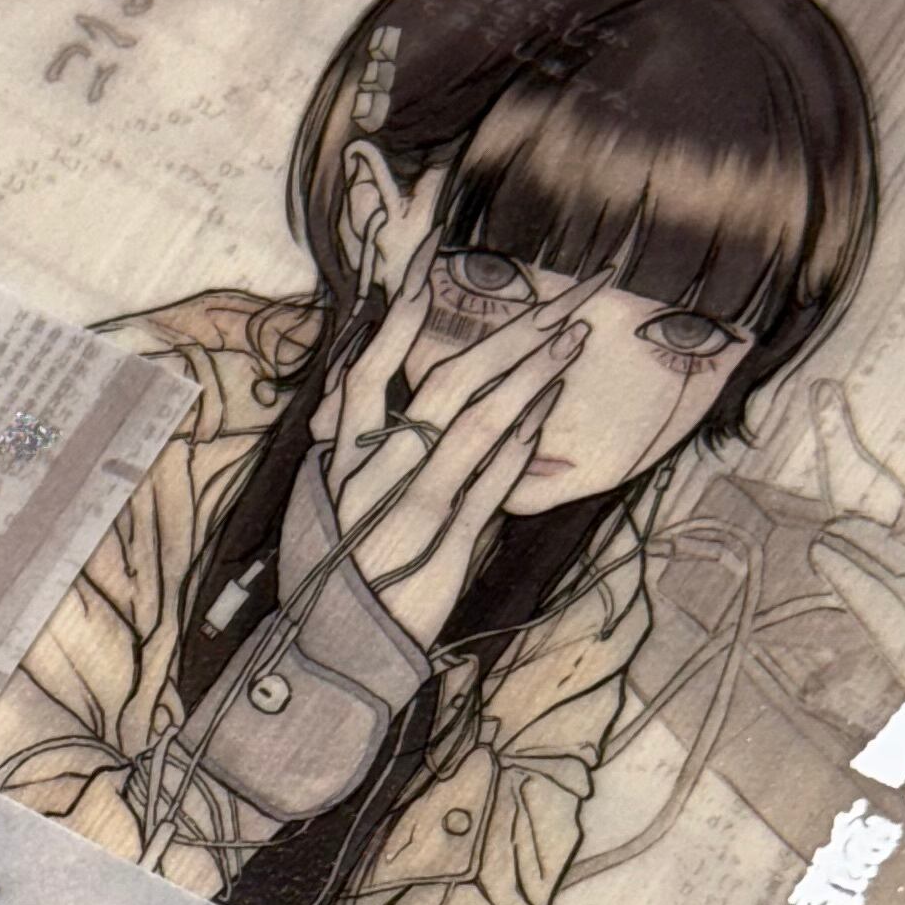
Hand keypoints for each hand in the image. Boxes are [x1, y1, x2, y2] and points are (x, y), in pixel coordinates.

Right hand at [316, 180, 608, 651]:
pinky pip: (488, 479)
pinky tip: (548, 403)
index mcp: (342, 455)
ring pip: (476, 421)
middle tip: (565, 294)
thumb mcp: (329, 502)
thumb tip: (366, 384)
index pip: (372, 364)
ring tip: (574, 336)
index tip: (434, 250)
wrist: (332, 654)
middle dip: (511, 331)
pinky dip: (519, 440)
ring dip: (530, 374)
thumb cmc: (337, 575)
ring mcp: (409, 504)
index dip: (405, 306)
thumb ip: (351, 443)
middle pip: (446, 381)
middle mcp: (372, 470)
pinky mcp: (442, 542)